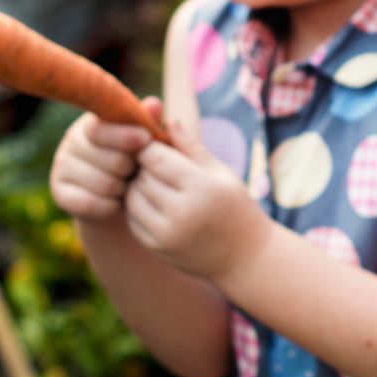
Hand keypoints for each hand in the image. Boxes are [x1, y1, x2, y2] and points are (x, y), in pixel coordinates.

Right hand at [51, 103, 158, 220]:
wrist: (120, 201)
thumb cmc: (139, 162)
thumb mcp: (147, 142)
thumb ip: (149, 123)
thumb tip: (154, 104)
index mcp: (91, 123)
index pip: (101, 128)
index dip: (125, 135)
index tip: (146, 139)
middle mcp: (71, 142)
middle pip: (108, 158)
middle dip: (130, 168)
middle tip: (135, 171)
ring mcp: (62, 167)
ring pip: (103, 183)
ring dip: (123, 189)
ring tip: (127, 187)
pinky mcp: (59, 193)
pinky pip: (90, 203)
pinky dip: (109, 207)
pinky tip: (116, 203)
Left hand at [124, 112, 266, 282]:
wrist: (244, 257)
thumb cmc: (235, 206)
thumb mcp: (220, 173)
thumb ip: (191, 146)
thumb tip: (168, 119)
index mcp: (201, 187)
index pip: (155, 157)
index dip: (150, 148)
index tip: (155, 146)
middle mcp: (181, 212)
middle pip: (141, 176)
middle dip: (144, 167)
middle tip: (154, 164)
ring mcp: (166, 233)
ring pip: (132, 198)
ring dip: (137, 187)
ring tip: (154, 183)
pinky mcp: (156, 248)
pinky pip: (132, 220)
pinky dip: (137, 208)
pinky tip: (153, 204)